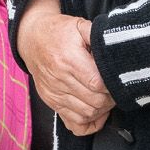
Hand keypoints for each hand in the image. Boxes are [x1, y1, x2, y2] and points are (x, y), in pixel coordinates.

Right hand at [16, 0, 113, 133]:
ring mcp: (55, 94)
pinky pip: (73, 124)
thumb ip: (96, 34)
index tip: (117, 79)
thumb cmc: (58, 32)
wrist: (31, 39)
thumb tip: (115, 44)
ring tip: (106, 97)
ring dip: (102, 110)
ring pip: (86, 114)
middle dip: (110, 98)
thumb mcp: (78, 25)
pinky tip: (96, 112)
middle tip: (116, 89)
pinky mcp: (52, 102)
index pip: (97, 83)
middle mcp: (60, 80)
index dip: (112, 84)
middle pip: (94, 101)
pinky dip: (88, 123)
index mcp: (69, 60)